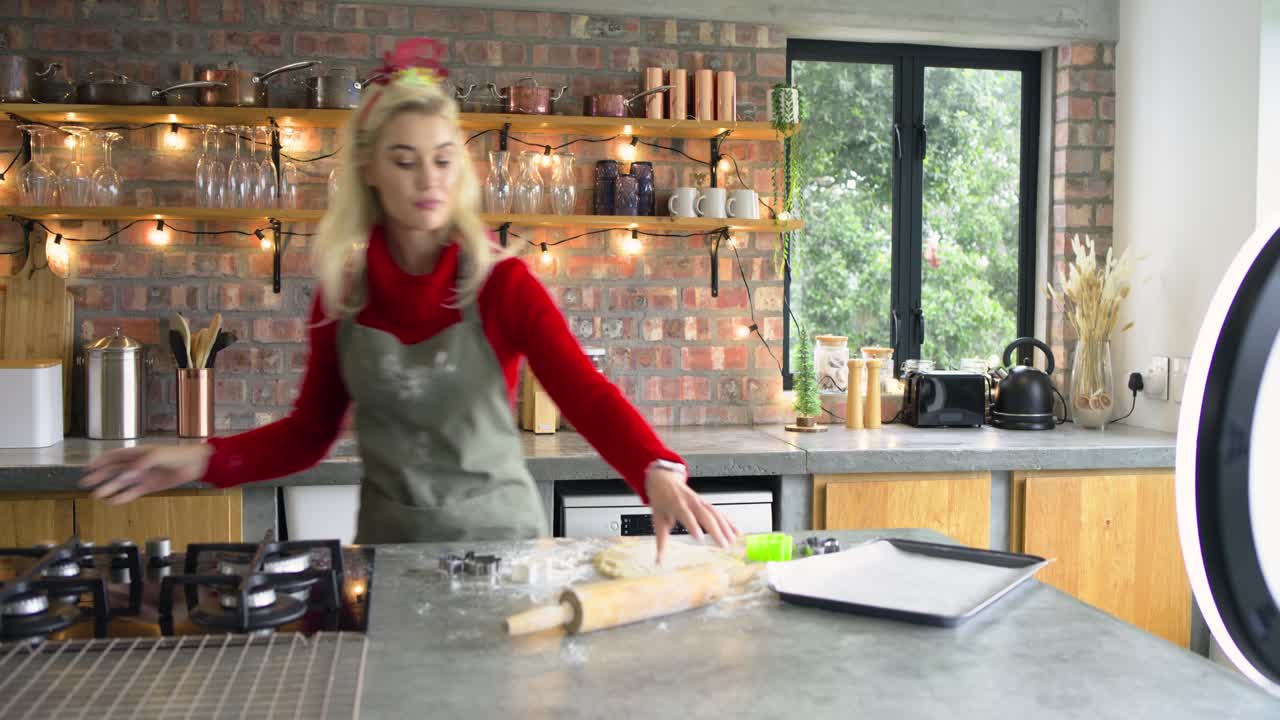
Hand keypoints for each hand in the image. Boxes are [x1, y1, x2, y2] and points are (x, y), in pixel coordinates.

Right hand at [80, 444, 213, 504]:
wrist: (194, 464)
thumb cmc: (178, 454)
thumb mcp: (159, 455)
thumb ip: (143, 463)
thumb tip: (128, 473)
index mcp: (137, 453)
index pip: (114, 456)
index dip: (100, 460)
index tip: (88, 467)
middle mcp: (136, 464)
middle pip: (113, 470)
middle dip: (99, 476)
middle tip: (85, 483)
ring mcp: (142, 475)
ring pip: (121, 483)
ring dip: (108, 488)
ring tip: (96, 495)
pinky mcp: (149, 486)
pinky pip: (132, 492)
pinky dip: (122, 496)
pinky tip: (113, 501)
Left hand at [646, 467, 740, 564]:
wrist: (664, 479)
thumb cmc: (661, 500)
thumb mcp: (657, 519)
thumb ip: (661, 541)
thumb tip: (659, 561)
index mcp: (677, 504)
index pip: (686, 515)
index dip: (693, 526)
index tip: (700, 538)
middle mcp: (691, 502)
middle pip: (706, 515)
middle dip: (716, 530)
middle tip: (723, 544)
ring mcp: (700, 501)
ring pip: (715, 513)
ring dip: (725, 526)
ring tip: (733, 539)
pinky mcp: (705, 502)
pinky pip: (718, 511)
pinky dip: (727, 520)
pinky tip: (735, 529)